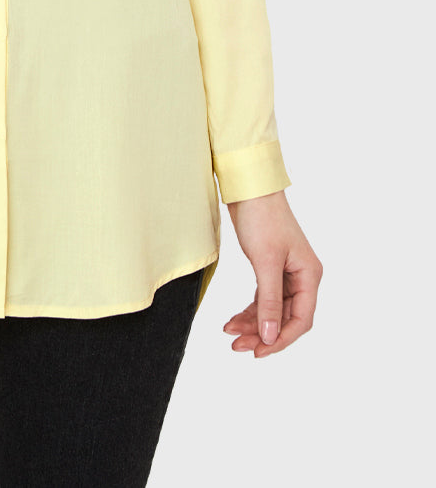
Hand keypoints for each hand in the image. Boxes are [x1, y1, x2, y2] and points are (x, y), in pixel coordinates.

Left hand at [222, 188, 322, 357]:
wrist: (248, 189)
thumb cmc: (262, 218)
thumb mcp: (265, 262)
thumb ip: (268, 301)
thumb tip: (269, 335)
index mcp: (309, 276)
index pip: (301, 320)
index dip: (281, 339)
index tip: (258, 351)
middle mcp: (301, 277)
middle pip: (285, 318)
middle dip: (262, 333)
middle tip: (237, 346)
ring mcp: (286, 273)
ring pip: (271, 310)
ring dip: (252, 324)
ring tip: (230, 333)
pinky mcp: (270, 268)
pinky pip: (262, 298)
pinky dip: (249, 310)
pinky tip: (233, 320)